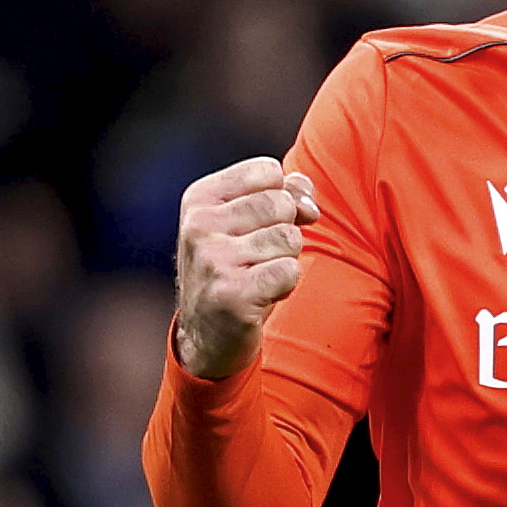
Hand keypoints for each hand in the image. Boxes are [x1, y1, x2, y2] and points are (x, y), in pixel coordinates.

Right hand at [171, 154, 317, 378]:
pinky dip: (285, 284)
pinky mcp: (232, 293)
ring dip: (285, 260)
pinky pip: (289, 270)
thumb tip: (307, 194)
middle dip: (286, 232)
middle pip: (281, 203)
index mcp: (200, 199)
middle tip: (261, 257)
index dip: (283, 196)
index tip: (267, 223)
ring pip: (289, 237)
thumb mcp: (247, 224)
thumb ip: (282, 195)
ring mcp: (213, 259)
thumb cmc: (235, 270)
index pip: (268, 171)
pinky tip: (262, 294)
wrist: (207, 335)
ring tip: (259, 276)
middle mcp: (200, 225)